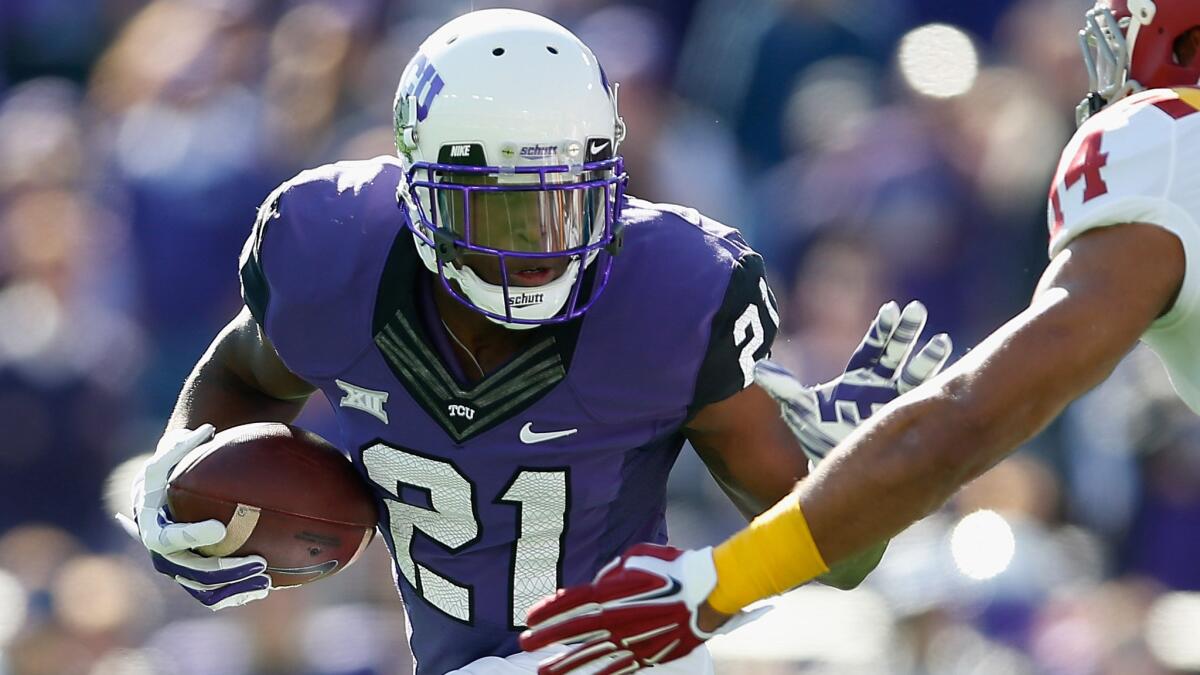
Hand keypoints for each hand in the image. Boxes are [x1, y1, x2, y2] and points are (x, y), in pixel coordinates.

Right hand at [121, 425, 270, 610]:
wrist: (167, 493)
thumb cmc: (175, 467)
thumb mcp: (176, 450)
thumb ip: (186, 443)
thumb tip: (208, 430)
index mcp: (152, 525)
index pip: (168, 538)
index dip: (192, 536)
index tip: (221, 530)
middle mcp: (161, 553)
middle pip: (189, 571)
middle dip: (224, 571)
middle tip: (258, 563)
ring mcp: (179, 568)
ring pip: (203, 590)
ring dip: (234, 589)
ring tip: (266, 582)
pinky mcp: (194, 577)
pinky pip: (214, 594)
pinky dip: (236, 594)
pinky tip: (266, 586)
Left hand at [519, 544, 763, 673]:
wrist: (707, 592)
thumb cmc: (673, 568)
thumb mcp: (635, 558)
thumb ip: (611, 573)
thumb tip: (598, 585)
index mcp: (612, 593)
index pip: (570, 603)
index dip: (547, 611)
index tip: (529, 619)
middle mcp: (616, 620)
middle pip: (573, 632)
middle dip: (546, 639)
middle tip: (524, 645)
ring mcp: (631, 641)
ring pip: (590, 656)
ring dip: (564, 664)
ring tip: (543, 671)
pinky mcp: (646, 655)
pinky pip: (616, 668)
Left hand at [754, 300, 951, 463]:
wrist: (834, 470)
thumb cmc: (818, 436)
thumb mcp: (802, 410)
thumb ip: (785, 388)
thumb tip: (759, 369)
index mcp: (859, 378)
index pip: (873, 349)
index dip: (883, 331)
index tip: (893, 310)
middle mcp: (881, 386)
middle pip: (895, 354)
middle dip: (906, 333)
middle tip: (916, 310)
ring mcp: (896, 404)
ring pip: (915, 377)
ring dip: (928, 360)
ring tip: (943, 343)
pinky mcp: (906, 425)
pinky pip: (925, 407)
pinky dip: (938, 395)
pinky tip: (954, 386)